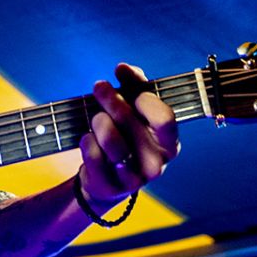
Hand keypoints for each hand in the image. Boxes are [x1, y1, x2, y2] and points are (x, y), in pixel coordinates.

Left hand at [78, 63, 179, 210]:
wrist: (107, 177)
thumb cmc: (125, 135)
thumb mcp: (135, 111)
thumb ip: (135, 87)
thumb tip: (124, 68)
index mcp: (169, 143)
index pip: (164, 118)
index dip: (143, 96)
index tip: (124, 78)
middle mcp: (156, 163)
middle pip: (131, 123)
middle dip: (111, 100)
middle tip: (100, 87)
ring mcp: (135, 179)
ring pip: (112, 141)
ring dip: (99, 121)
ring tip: (96, 117)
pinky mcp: (111, 188)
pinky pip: (94, 157)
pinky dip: (87, 142)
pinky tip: (87, 138)